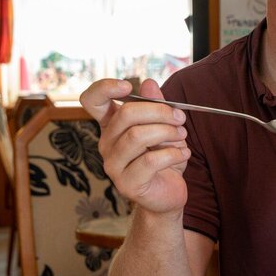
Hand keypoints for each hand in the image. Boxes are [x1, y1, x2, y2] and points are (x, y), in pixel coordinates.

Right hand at [80, 78, 190, 214]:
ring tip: (182, 137)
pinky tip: (183, 154)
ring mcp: (113, 165)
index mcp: (112, 125)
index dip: (104, 88)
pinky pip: (150, 161)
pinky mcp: (127, 184)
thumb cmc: (164, 156)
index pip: (92, 101)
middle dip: (159, 112)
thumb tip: (149, 83)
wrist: (168, 192)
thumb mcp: (164, 126)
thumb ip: (156, 105)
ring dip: (167, 132)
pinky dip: (173, 154)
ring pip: (137, 136)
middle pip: (125, 114)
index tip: (127, 86)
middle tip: (180, 118)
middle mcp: (107, 143)